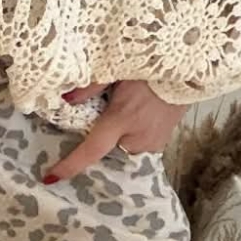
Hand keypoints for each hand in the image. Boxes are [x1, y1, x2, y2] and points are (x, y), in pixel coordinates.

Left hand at [42, 79, 186, 183]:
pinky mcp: (163, 142)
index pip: (92, 149)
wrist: (188, 68)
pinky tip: (135, 117)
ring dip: (116, 138)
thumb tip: (66, 99)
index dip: (71, 164)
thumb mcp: (118, 69)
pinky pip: (137, 146)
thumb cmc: (151, 64)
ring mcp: (154, 142)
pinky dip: (130, 136)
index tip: (51, 177)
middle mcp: (138, 136)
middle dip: (98, 141)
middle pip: (106, 151)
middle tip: (101, 119)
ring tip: (124, 112)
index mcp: (123, 117)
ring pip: (122, 149)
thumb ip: (91, 87)